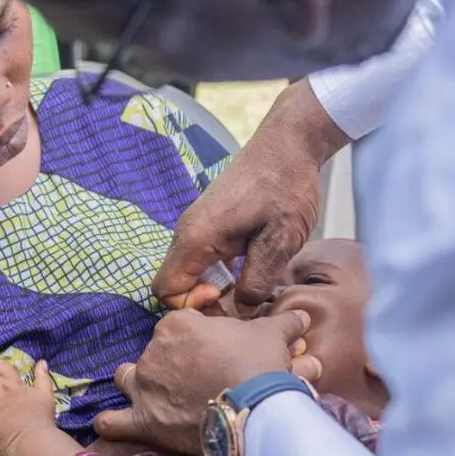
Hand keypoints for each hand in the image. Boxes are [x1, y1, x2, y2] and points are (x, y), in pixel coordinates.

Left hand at [94, 309, 319, 455]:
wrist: (255, 411)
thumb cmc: (259, 366)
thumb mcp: (273, 334)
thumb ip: (283, 322)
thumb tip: (300, 315)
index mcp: (177, 325)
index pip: (179, 325)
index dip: (196, 337)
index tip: (212, 351)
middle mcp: (153, 351)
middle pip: (155, 352)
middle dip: (171, 362)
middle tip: (196, 377)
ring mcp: (144, 387)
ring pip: (126, 378)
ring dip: (135, 383)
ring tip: (152, 392)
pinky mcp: (143, 421)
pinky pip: (113, 422)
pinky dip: (111, 423)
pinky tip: (110, 423)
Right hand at [152, 79, 350, 314]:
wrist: (289, 144)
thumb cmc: (285, 186)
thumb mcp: (279, 240)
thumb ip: (256, 280)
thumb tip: (242, 311)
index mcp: (196, 237)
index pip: (164, 290)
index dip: (192, 305)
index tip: (226, 298)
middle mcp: (187, 233)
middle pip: (174, 283)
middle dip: (204, 302)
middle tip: (243, 300)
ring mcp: (197, 227)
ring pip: (189, 272)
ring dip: (214, 287)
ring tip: (250, 286)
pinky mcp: (210, 224)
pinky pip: (202, 259)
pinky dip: (220, 273)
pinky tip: (251, 268)